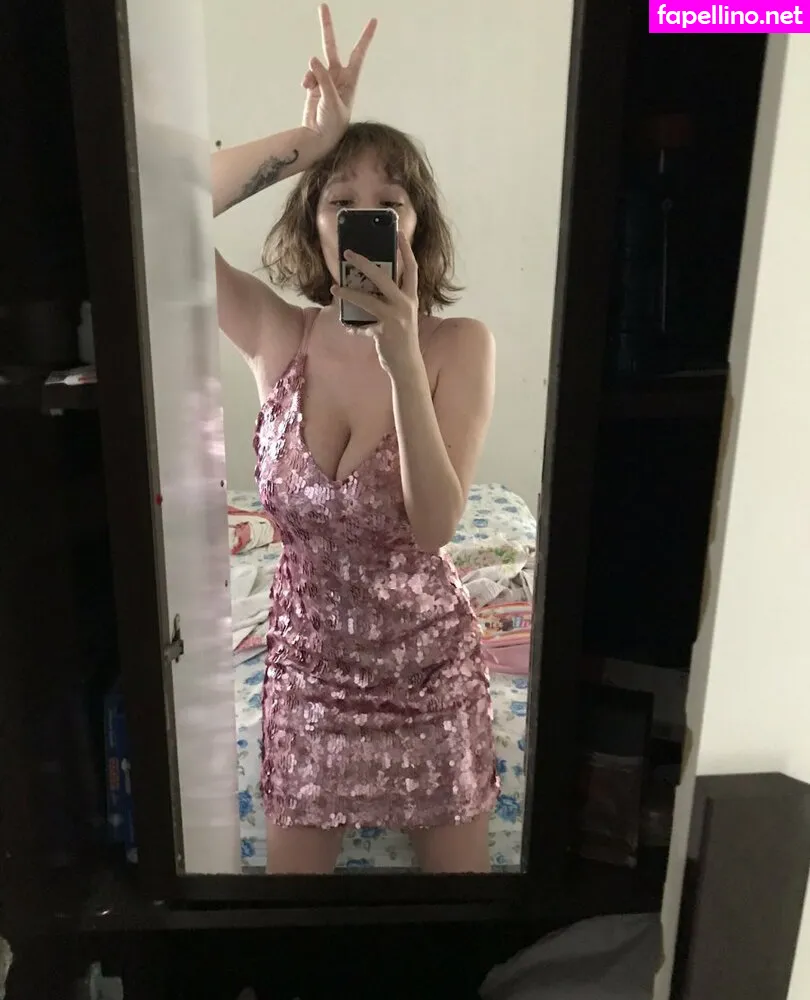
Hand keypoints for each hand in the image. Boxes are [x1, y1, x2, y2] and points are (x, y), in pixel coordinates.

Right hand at [301, 4, 376, 152]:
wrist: (320, 138)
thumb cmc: (333, 124)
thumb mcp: (331, 101)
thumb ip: (323, 79)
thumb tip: (313, 59)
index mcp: (350, 79)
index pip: (359, 53)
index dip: (365, 37)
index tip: (373, 21)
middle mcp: (338, 77)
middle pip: (332, 46)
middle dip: (327, 27)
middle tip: (323, 5)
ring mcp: (325, 81)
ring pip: (316, 64)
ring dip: (311, 71)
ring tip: (309, 86)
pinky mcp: (313, 87)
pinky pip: (308, 75)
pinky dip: (306, 80)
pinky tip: (306, 89)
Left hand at [331, 232, 420, 375]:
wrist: (407, 365)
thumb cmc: (402, 339)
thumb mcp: (401, 316)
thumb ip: (390, 300)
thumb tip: (366, 287)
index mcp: (411, 298)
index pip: (412, 268)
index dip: (406, 249)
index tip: (398, 233)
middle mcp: (406, 305)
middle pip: (384, 277)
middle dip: (364, 263)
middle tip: (348, 253)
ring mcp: (395, 317)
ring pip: (367, 299)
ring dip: (348, 293)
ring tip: (335, 288)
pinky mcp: (384, 331)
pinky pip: (362, 325)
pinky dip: (353, 327)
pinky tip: (348, 327)